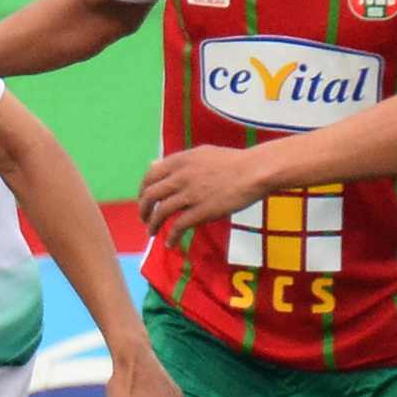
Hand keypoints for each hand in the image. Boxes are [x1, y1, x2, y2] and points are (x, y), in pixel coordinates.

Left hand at [138, 144, 266, 238]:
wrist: (254, 171)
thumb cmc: (232, 162)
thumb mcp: (201, 153)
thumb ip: (177, 161)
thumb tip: (154, 165)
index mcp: (180, 161)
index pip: (150, 176)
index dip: (142, 190)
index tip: (144, 200)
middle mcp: (181, 176)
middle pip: (151, 195)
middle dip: (143, 210)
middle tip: (144, 218)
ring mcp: (191, 194)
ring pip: (161, 212)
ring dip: (153, 225)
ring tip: (152, 233)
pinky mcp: (202, 211)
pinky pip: (179, 226)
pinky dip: (171, 236)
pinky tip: (170, 243)